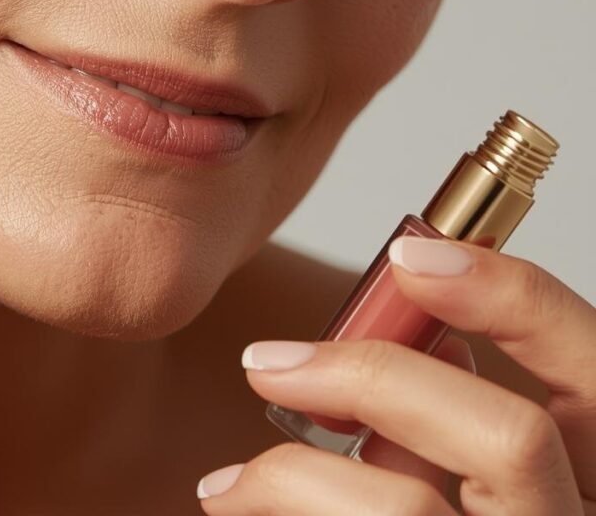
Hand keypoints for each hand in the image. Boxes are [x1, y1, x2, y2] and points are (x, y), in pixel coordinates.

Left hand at [197, 237, 595, 513]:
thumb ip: (462, 426)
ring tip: (227, 488)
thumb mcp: (482, 488)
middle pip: (512, 437)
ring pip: (406, 512)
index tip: (409, 252)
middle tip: (268, 362)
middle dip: (377, 376)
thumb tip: (410, 332)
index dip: (512, 296)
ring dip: (293, 478)